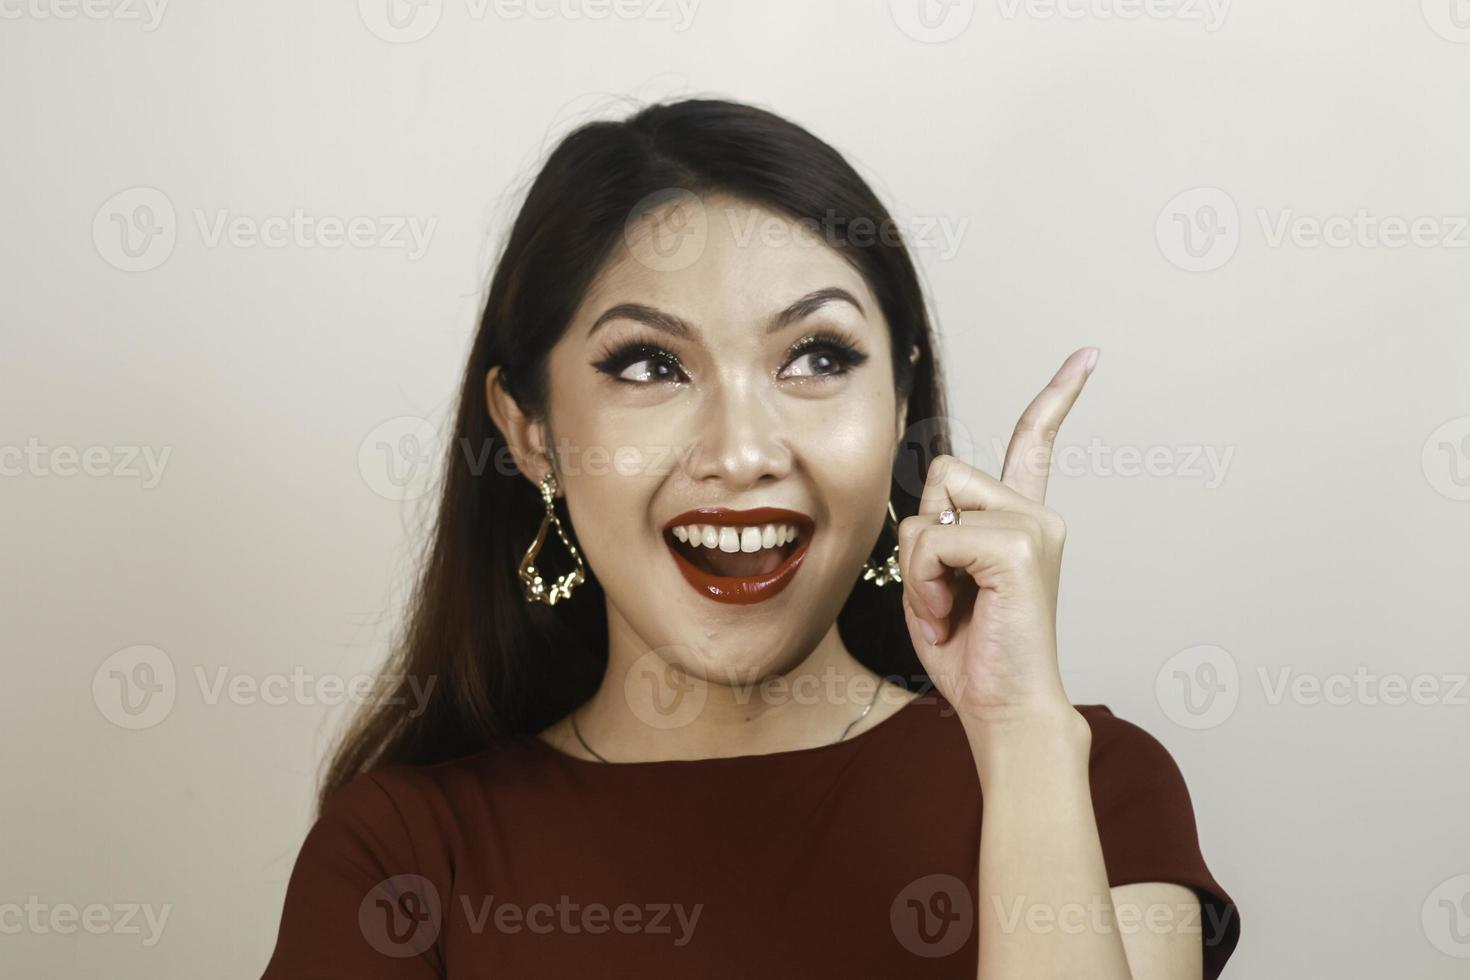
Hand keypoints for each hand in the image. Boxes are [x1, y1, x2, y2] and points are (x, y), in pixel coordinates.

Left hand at [898, 347, 1097, 730]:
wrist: (1003, 710)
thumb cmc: (971, 653)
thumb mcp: (938, 579)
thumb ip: (936, 530)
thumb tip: (930, 508)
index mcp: (1024, 521)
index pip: (1037, 443)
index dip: (1056, 396)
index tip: (1086, 356)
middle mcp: (1036, 515)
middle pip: (943, 471)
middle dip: (922, 534)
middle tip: (945, 593)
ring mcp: (1032, 527)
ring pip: (931, 508)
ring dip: (920, 564)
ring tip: (950, 607)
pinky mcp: (1016, 547)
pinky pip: (932, 539)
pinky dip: (923, 582)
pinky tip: (951, 615)